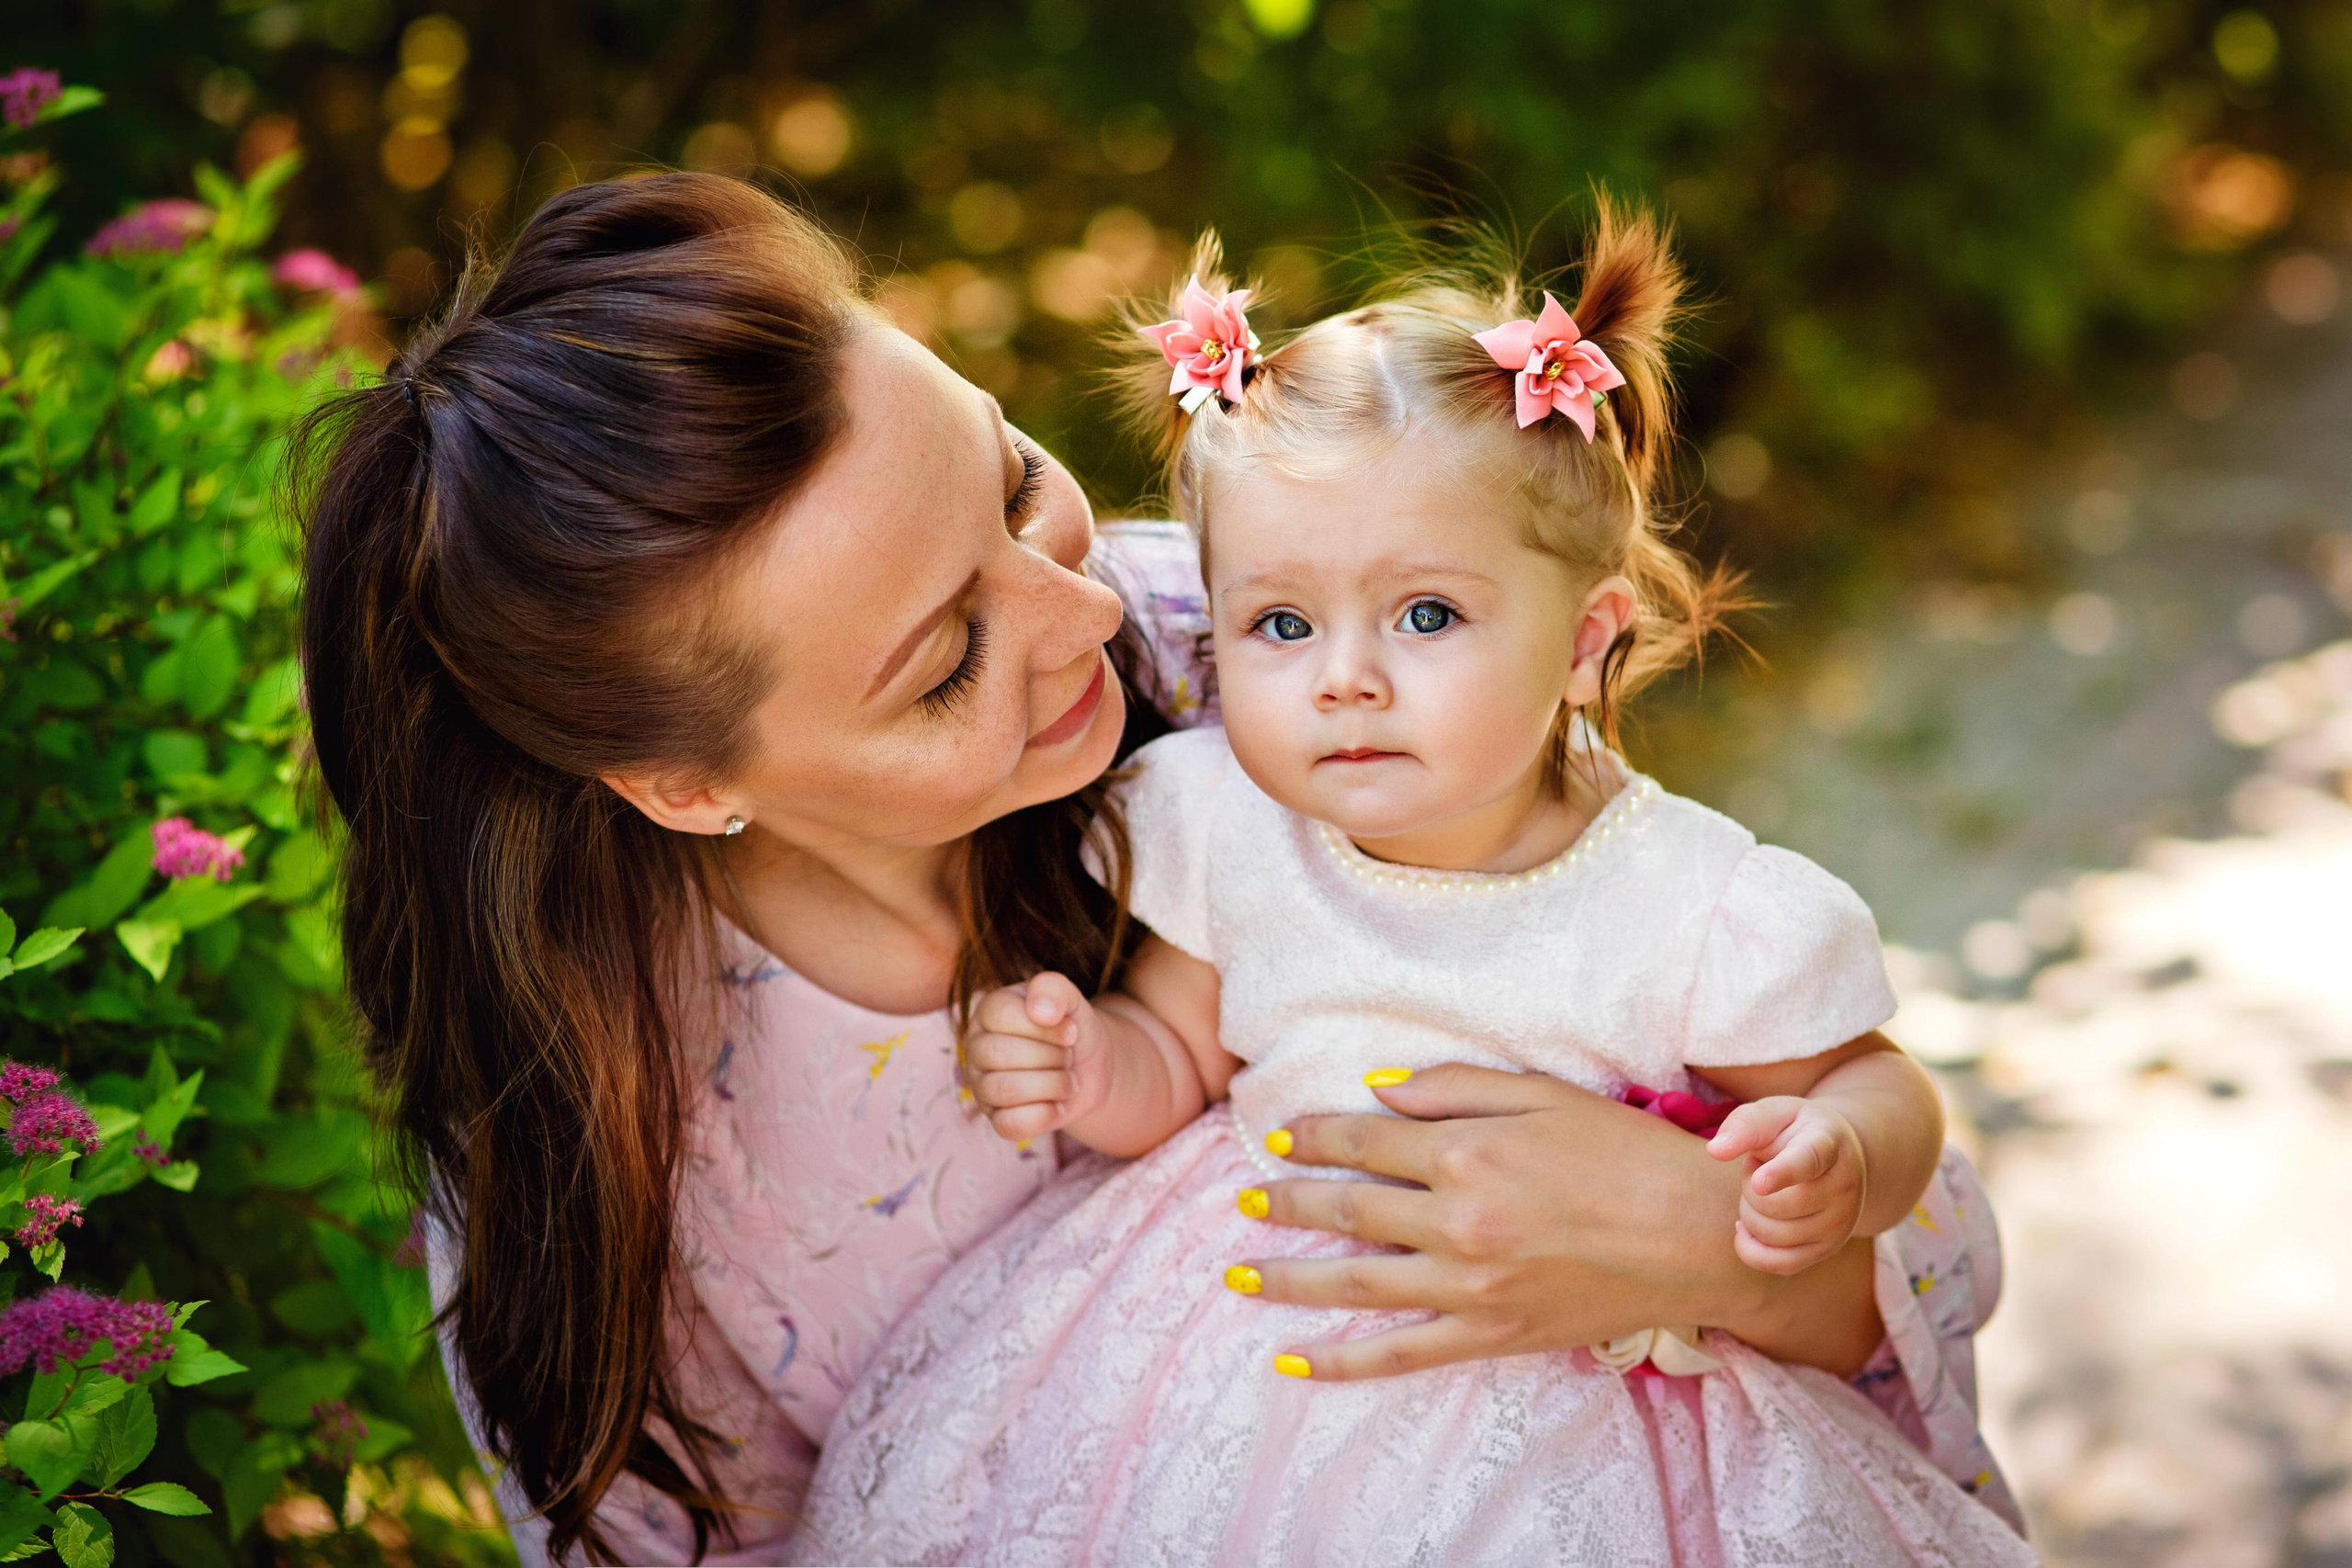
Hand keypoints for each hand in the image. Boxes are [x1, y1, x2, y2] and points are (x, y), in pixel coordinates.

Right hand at [964, 972, 1110, 1142]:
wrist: (1088, 1068)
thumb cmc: (1072, 1030)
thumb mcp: (1072, 1000)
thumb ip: (1054, 989)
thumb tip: (1040, 1010)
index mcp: (989, 1011)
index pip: (1001, 1015)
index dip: (1044, 1026)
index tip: (1071, 1032)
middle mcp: (977, 1047)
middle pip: (1000, 1054)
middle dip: (1050, 1057)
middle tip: (1069, 1057)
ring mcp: (982, 1085)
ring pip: (1004, 1090)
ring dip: (1052, 1085)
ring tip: (1068, 1080)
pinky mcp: (995, 1118)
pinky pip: (1009, 1125)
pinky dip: (1044, 1116)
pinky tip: (1059, 1105)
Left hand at [1229, 1065, 1882, 1381]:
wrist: (1703, 1236)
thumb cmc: (1630, 1153)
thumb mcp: (1545, 1094)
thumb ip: (1456, 1088)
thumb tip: (1379, 1088)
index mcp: (1468, 1153)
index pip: (1365, 1141)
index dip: (1315, 1136)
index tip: (1281, 1136)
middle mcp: (1457, 1221)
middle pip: (1348, 1209)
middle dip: (1287, 1203)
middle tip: (1243, 1201)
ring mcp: (1471, 1286)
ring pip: (1356, 1284)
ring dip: (1290, 1278)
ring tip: (1239, 1274)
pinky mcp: (1491, 1334)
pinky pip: (1401, 1355)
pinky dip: (1343, 1363)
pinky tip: (1294, 1361)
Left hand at [1706, 1096, 1866, 1274]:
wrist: (1841, 1157)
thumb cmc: (1796, 1131)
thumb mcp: (1775, 1112)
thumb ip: (1745, 1125)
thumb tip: (1715, 1151)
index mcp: (1827, 1145)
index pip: (1808, 1161)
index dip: (1783, 1173)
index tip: (1760, 1182)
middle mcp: (1842, 1188)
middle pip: (1776, 1205)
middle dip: (1749, 1187)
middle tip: (1759, 1169)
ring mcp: (1839, 1223)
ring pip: (1772, 1235)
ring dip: (1751, 1213)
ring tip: (1764, 1191)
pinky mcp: (1827, 1249)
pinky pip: (1778, 1263)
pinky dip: (1751, 1248)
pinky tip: (1748, 1226)